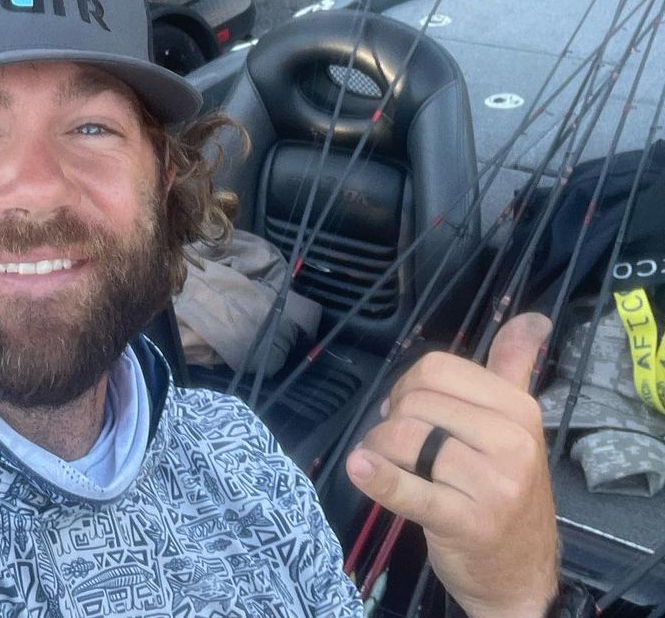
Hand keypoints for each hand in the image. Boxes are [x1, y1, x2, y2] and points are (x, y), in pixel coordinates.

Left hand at [346, 313, 558, 617]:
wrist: (521, 576)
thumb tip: (534, 318)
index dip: (409, 384)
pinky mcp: (465, 523)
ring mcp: (492, 485)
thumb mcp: (517, 427)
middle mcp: (511, 443)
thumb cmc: (506, 491)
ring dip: (379, 449)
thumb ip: (515, 368)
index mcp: (519, 410)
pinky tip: (359, 467)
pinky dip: (380, 478)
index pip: (438, 369)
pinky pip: (412, 490)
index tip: (410, 410)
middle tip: (397, 444)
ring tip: (384, 463)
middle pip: (418, 402)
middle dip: (392, 418)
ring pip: (407, 439)